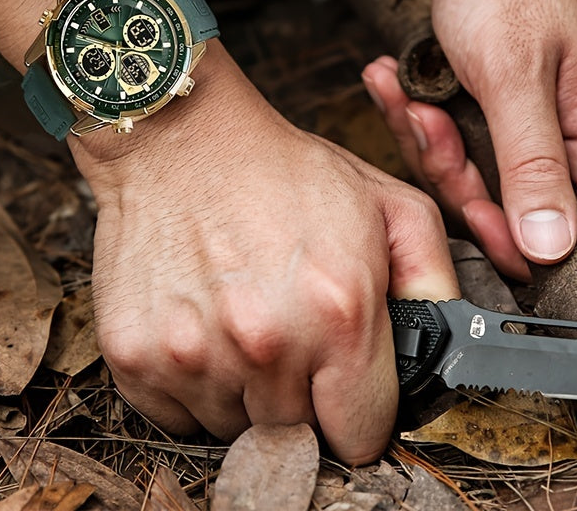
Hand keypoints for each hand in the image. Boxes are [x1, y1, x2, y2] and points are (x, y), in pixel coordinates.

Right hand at [0, 0, 458, 462]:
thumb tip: (442, 350)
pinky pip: (175, 416)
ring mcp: (191, 354)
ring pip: (232, 427)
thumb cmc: (275, 169)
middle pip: (294, 433)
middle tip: (283, 335)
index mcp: (337, 311)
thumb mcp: (382, 201)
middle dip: (296, 396)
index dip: (354, 413)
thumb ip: (432, 281)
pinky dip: (189, 388)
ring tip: (234, 322)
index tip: (340, 391)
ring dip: (239, 390)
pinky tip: (196, 330)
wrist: (176, 139)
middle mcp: (264, 343)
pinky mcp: (134, 355)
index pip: (360, 435)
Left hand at [363, 0, 576, 275]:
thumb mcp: (516, 75)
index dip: (492, 223)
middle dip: (437, 153)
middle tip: (417, 112)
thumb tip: (552, 242)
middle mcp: (553, 127)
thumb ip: (533, 160)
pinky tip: (392, 75)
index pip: (536, 211)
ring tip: (396, 84)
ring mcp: (515, 108)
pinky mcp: (484, 89)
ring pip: (454, 151)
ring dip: (416, 122)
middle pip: (484, 183)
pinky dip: (411, 99)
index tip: (458, 222)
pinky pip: (441, 116)